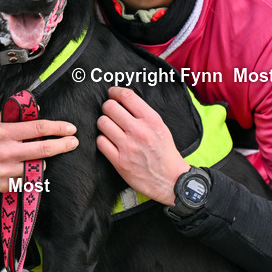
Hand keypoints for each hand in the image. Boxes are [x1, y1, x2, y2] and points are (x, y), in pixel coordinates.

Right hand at [0, 113, 77, 192]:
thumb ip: (11, 115)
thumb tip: (35, 109)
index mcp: (3, 132)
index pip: (38, 128)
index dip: (58, 128)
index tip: (70, 128)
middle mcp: (6, 151)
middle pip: (44, 149)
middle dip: (63, 145)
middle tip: (74, 142)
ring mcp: (6, 170)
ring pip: (38, 166)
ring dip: (43, 161)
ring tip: (39, 156)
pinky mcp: (5, 184)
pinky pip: (27, 179)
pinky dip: (30, 173)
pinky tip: (25, 168)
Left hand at [96, 86, 189, 205]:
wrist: (171, 179)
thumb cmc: (165, 153)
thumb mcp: (161, 127)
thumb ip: (144, 114)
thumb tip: (125, 100)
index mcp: (151, 120)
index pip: (126, 96)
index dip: (115, 92)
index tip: (112, 93)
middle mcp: (138, 131)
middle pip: (110, 107)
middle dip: (107, 107)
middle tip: (110, 112)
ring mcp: (127, 146)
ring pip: (102, 123)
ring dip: (104, 123)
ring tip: (109, 127)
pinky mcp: (119, 161)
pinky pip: (101, 142)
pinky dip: (103, 140)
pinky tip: (109, 141)